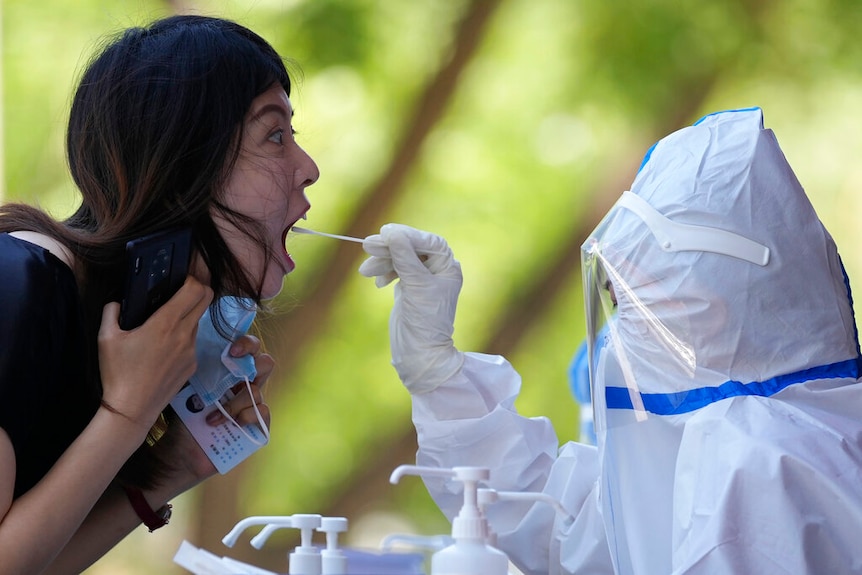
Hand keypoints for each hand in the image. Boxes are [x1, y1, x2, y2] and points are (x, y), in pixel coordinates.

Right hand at [98, 276, 211, 431]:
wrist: (132, 409)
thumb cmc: (117, 373)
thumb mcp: (106, 338)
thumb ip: (111, 312)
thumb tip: (117, 303)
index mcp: (165, 323)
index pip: (195, 290)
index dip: (191, 279)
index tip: (180, 280)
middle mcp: (184, 334)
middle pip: (206, 300)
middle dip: (197, 291)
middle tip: (180, 293)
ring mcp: (192, 350)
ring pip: (198, 322)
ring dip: (187, 317)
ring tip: (164, 325)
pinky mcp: (193, 365)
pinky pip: (192, 343)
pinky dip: (183, 338)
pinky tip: (164, 350)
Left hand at [160, 334, 274, 488]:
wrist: (178, 453)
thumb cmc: (181, 418)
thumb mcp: (184, 389)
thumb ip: (195, 367)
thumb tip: (195, 344)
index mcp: (231, 373)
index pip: (248, 349)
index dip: (246, 343)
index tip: (231, 349)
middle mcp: (245, 386)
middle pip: (265, 363)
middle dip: (253, 360)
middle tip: (234, 367)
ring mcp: (252, 406)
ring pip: (257, 391)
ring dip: (235, 402)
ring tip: (213, 417)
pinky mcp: (255, 426)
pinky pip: (262, 412)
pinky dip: (246, 416)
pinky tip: (228, 425)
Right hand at [359, 223, 463, 392]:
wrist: (419, 353)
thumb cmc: (424, 321)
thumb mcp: (415, 286)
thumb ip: (404, 257)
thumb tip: (392, 232)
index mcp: (448, 268)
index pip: (428, 241)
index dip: (408, 235)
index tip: (385, 232)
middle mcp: (438, 271)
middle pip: (411, 248)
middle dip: (390, 248)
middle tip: (368, 245)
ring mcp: (422, 279)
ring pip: (400, 259)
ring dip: (382, 262)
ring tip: (366, 271)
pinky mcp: (409, 288)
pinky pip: (395, 270)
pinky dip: (384, 273)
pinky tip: (377, 282)